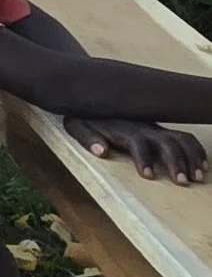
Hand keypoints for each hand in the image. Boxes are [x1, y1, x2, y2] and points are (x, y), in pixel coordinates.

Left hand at [67, 116, 207, 184]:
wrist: (94, 94)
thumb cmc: (84, 115)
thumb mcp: (77, 125)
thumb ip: (87, 138)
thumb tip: (102, 151)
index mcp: (123, 129)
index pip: (138, 143)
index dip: (143, 158)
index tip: (147, 176)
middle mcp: (144, 128)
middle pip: (167, 142)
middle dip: (176, 161)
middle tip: (182, 182)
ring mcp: (155, 128)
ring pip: (181, 139)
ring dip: (192, 157)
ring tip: (198, 177)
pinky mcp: (161, 130)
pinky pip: (185, 137)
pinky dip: (196, 150)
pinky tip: (202, 165)